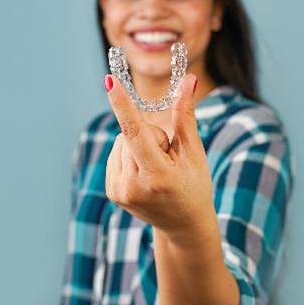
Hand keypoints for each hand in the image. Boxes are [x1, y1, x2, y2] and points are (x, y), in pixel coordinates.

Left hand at [104, 73, 215, 243]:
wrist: (183, 225)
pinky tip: (144, 172)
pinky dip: (130, 154)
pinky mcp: (111, 191)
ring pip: (121, 141)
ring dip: (138, 145)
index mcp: (157, 176)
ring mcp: (119, 191)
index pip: (136, 132)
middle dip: (151, 135)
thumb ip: (185, 115)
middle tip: (167, 158)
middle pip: (132, 133)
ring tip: (157, 168)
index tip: (109, 81)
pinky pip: (116, 152)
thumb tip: (188, 80)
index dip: (122, 104)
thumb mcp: (194, 152)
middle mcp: (132, 186)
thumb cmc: (194, 185)